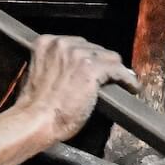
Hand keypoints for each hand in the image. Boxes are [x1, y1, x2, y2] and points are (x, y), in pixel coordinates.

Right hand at [15, 34, 136, 140]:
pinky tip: (131, 88)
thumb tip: (71, 72)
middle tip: (106, 79)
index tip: (92, 67)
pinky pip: (119, 71)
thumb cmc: (33, 108)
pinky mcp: (93, 68)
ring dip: (114, 70)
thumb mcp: (39, 75)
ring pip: (109, 57)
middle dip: (100, 63)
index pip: (77, 44)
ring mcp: (78, 54)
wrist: (34, 121)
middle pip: (94, 48)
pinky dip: (127, 80)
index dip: (88, 57)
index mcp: (45, 43)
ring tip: (120, 83)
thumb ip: (54, 66)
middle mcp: (62, 44)